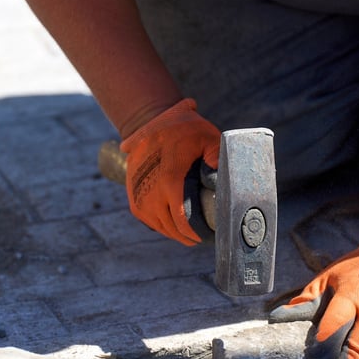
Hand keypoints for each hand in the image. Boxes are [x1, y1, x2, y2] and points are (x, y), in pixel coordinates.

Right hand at [120, 98, 220, 244]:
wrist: (149, 120)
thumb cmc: (183, 128)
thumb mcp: (208, 137)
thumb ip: (218, 158)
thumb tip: (226, 181)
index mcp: (170, 181)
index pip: (182, 220)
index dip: (195, 233)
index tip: (208, 236)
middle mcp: (151, 192)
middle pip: (171, 227)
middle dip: (188, 236)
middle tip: (204, 238)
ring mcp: (139, 194)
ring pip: (159, 226)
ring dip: (175, 233)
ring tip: (191, 235)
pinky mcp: (133, 194)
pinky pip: (148, 219)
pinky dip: (162, 225)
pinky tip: (175, 227)